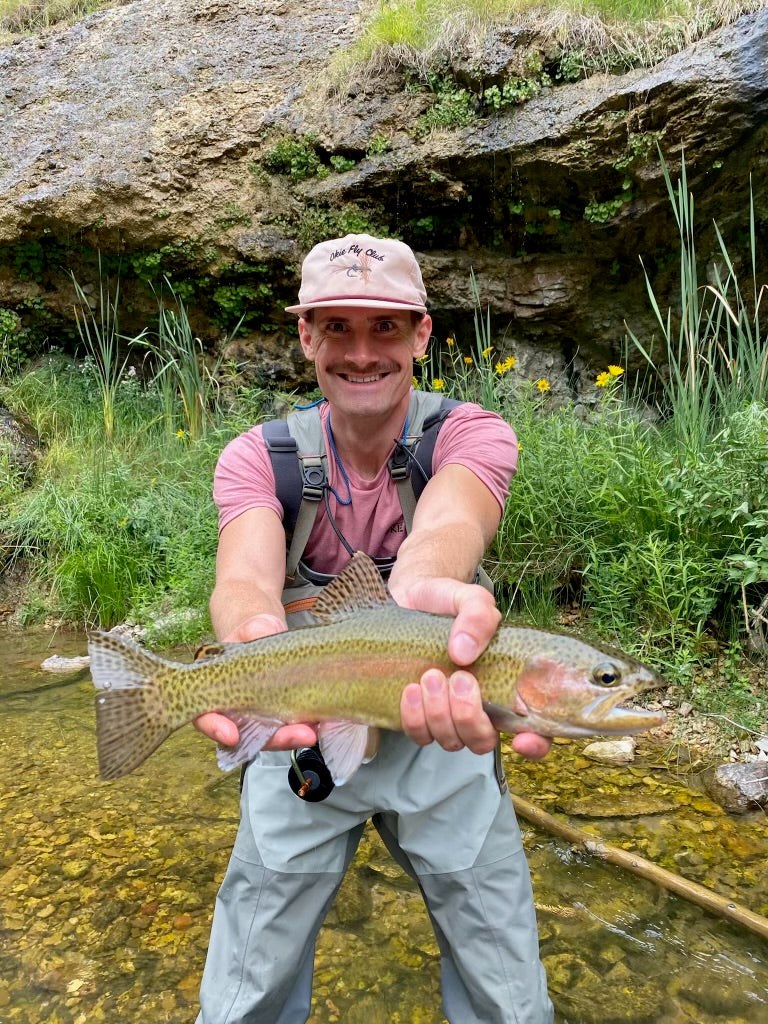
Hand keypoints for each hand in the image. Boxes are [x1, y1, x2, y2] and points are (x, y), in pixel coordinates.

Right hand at [193, 613, 317, 750]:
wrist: (266, 634)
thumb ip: (253, 630)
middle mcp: (234, 712)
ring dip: (291, 736)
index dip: (215, 729)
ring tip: (311, 732)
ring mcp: (260, 716)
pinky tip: (320, 723)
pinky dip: (305, 726)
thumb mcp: (248, 628)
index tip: (231, 735)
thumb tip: (263, 630)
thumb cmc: (249, 633)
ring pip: (271, 735)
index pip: (205, 717)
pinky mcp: (283, 714)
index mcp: (212, 692)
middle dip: (272, 739)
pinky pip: (291, 725)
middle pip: (247, 735)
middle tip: (296, 735)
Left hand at [397, 578, 551, 759]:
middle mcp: (481, 709)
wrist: (409, 599)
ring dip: (440, 714)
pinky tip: (411, 689)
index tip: (522, 739)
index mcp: (507, 686)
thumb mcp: (470, 599)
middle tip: (459, 677)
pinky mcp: (419, 716)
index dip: (536, 745)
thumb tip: (464, 653)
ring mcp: (449, 717)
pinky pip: (420, 736)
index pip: (535, 731)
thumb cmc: (448, 602)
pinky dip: (415, 717)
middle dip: (469, 716)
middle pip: (483, 742)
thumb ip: (478, 616)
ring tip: (430, 675)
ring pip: (451, 741)